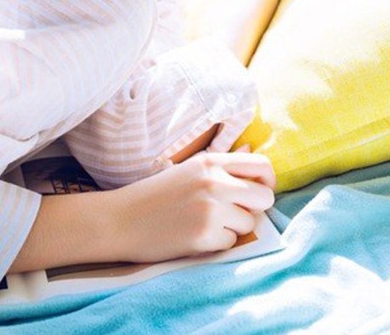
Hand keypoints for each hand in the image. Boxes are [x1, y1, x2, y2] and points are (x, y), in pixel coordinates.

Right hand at [113, 151, 275, 262]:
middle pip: (265, 196)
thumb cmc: (156, 194)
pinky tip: (195, 235)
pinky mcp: (205, 235)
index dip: (267, 180)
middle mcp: (214, 181)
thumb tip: (252, 147)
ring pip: (249, 223)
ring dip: (233, 227)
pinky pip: (231, 242)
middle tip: (232, 212)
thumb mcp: (188, 168)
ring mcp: (211, 208)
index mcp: (211, 161)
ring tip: (206, 222)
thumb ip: (222, 163)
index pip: (262, 165)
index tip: (258, 190)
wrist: (122, 219)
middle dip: (255, 208)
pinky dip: (218, 243)